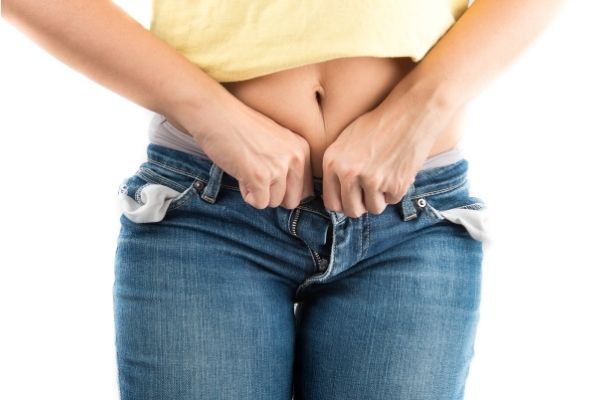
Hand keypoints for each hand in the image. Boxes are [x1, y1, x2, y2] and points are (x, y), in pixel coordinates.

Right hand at [189, 102, 313, 209]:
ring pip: (273, 203)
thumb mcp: (276, 142)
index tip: (269, 176)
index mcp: (302, 149)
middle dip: (274, 195)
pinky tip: (241, 175)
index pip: (305, 189)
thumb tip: (291, 200)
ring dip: (258, 192)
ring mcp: (278, 167)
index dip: (285, 189)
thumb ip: (288, 164)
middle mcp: (295, 158)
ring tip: (247, 170)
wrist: (216, 115)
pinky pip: (259, 203)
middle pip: (292, 201)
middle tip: (258, 177)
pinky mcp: (260, 177)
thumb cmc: (241, 129)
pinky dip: (247, 195)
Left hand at [321, 100, 447, 217]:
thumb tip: (338, 196)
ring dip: (380, 199)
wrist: (409, 113)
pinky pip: (393, 200)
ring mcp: (373, 180)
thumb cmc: (377, 125)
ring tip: (384, 179)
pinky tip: (397, 170)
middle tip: (369, 196)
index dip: (343, 204)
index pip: (332, 203)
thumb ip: (338, 167)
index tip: (351, 199)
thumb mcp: (345, 140)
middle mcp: (349, 173)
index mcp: (332, 162)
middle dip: (362, 207)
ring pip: (374, 209)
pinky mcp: (395, 184)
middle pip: (352, 211)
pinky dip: (396, 190)